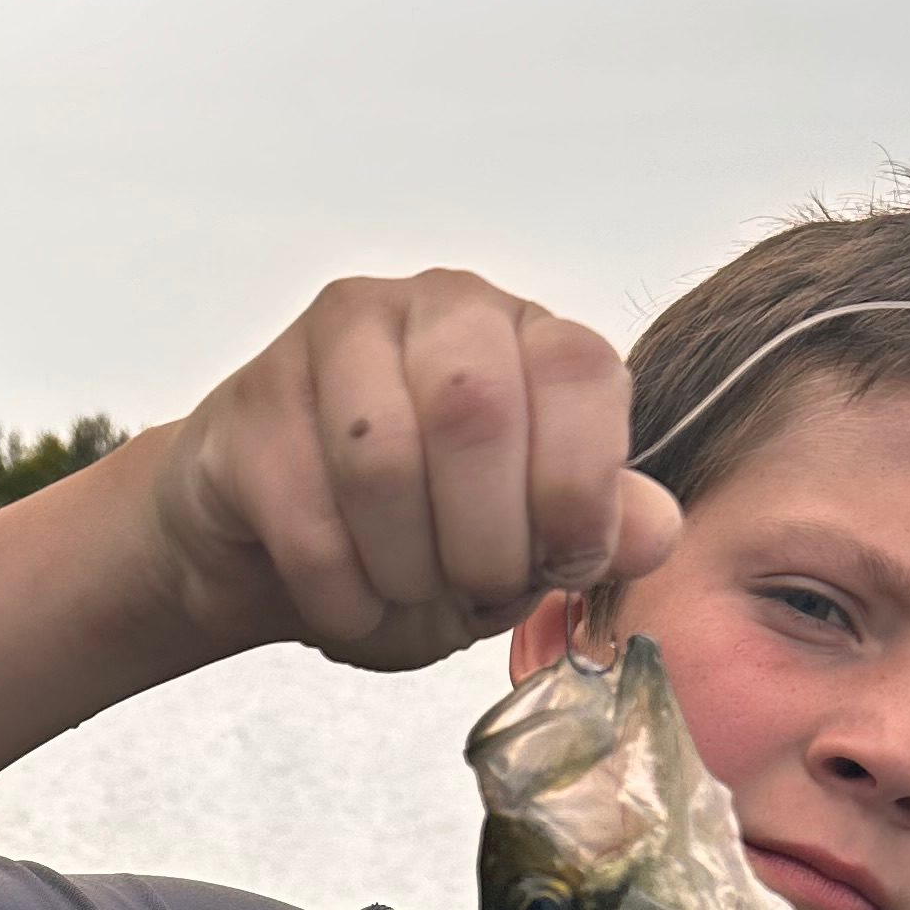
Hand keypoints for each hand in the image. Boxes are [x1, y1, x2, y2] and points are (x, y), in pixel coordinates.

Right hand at [144, 269, 680, 671]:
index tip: (559, 561)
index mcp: (526, 333)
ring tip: (404, 590)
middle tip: (473, 587)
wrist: (273, 550)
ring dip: (403, 570)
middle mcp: (436, 308)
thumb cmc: (415, 538)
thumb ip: (597, 528)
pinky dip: (338, 594)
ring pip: (380, 463)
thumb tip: (657, 530)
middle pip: (475, 410)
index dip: (579, 487)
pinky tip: (345, 600)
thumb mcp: (526, 546)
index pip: (580, 371)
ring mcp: (336, 339)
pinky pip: (304, 517)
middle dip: (484, 539)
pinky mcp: (251, 401)